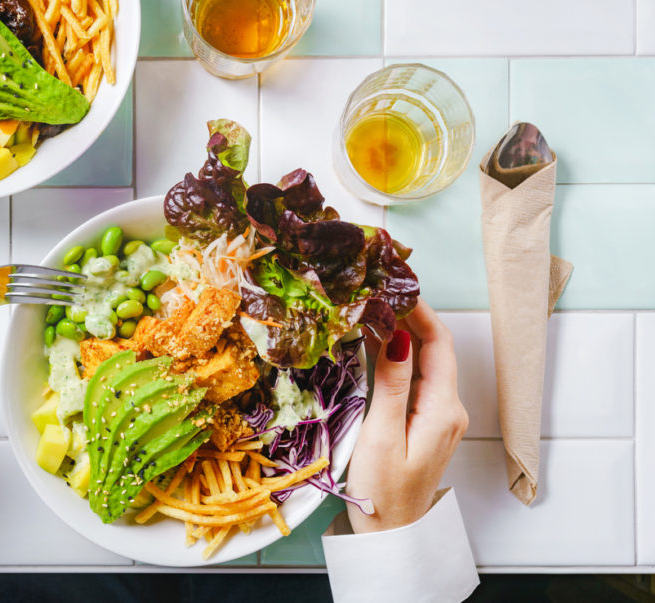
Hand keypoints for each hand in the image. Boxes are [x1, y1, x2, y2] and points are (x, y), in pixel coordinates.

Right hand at [345, 299, 468, 532]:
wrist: (392, 534)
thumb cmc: (383, 492)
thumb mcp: (381, 435)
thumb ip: (392, 385)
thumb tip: (398, 337)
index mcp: (443, 409)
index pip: (438, 344)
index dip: (419, 311)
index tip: (393, 287)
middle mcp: (450, 408)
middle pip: (435, 349)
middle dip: (409, 316)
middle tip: (376, 293)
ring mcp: (441, 416)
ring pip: (426, 362)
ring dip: (402, 335)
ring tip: (371, 310)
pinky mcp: (428, 422)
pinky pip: (418, 378)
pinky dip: (399, 357)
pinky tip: (377, 345)